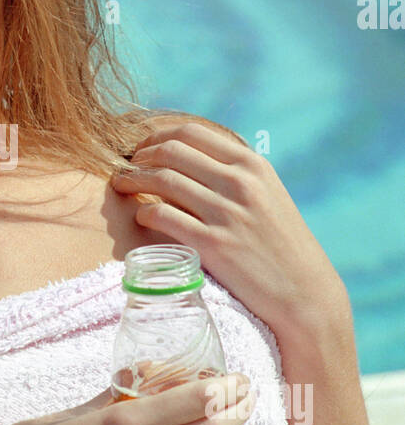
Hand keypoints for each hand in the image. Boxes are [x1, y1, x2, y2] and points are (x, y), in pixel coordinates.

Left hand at [111, 118, 348, 339]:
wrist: (303, 292)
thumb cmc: (281, 244)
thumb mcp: (267, 194)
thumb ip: (235, 173)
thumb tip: (190, 156)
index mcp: (252, 165)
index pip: (191, 132)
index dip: (156, 136)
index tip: (142, 148)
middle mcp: (240, 183)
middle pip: (171, 152)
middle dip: (139, 157)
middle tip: (127, 168)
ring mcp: (226, 213)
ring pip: (162, 181)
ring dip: (132, 181)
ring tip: (121, 187)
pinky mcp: (213, 245)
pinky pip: (163, 217)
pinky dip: (144, 213)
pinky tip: (141, 218)